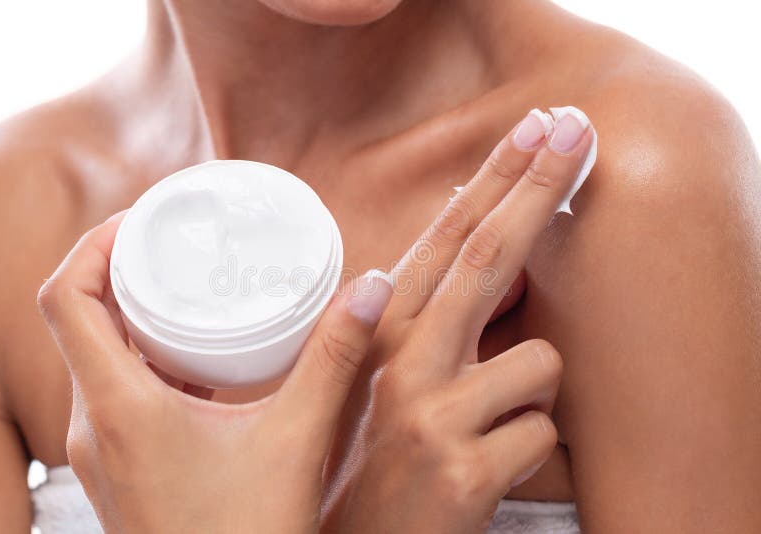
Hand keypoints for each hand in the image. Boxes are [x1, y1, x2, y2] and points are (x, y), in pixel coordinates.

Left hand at [37, 215, 391, 533]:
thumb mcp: (297, 439)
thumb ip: (334, 357)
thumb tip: (369, 290)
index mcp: (121, 408)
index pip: (66, 299)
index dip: (92, 243)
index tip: (139, 219)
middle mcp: (96, 426)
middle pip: (78, 319)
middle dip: (119, 269)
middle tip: (174, 244)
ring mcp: (102, 450)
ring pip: (95, 356)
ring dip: (131, 314)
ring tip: (189, 288)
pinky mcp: (119, 466)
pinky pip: (116, 389)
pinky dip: (146, 357)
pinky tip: (199, 359)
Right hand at [321, 107, 595, 532]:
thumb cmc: (377, 453)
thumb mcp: (391, 376)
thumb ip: (433, 318)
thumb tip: (495, 253)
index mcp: (383, 333)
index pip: (447, 239)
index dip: (494, 180)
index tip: (534, 130)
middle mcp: (402, 360)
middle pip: (489, 256)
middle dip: (538, 185)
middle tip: (575, 129)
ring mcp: (431, 412)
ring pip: (541, 364)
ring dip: (529, 397)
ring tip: (481, 429)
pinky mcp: (464, 468)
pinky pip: (542, 432)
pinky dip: (527, 449)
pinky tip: (482, 469)